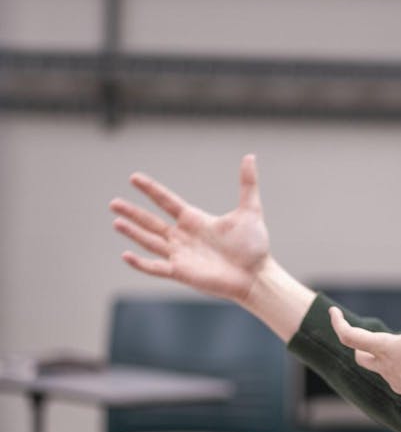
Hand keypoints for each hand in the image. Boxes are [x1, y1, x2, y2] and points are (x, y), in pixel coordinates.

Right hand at [110, 154, 270, 303]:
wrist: (257, 275)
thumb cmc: (254, 246)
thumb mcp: (250, 210)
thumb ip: (247, 184)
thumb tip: (250, 156)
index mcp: (195, 220)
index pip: (166, 201)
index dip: (150, 189)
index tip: (134, 177)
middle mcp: (184, 236)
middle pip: (151, 221)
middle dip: (133, 212)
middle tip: (113, 202)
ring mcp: (181, 255)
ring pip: (150, 241)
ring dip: (133, 233)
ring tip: (116, 222)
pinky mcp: (182, 272)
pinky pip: (156, 267)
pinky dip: (140, 263)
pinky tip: (126, 255)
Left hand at [330, 264, 400, 410]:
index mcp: (383, 348)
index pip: (349, 335)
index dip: (337, 322)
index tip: (333, 311)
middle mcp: (384, 366)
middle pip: (360, 356)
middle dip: (357, 343)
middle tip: (358, 333)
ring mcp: (396, 380)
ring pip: (379, 367)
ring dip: (380, 356)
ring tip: (394, 346)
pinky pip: (399, 378)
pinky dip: (400, 369)